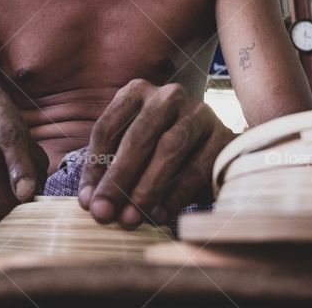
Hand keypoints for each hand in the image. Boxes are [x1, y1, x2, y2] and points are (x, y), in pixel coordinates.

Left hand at [77, 79, 233, 228]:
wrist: (211, 148)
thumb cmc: (158, 151)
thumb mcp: (130, 151)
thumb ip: (109, 170)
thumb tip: (91, 202)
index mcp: (136, 92)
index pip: (107, 127)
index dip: (94, 166)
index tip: (88, 202)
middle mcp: (168, 95)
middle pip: (139, 136)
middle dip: (119, 178)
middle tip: (105, 213)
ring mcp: (199, 112)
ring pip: (170, 148)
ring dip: (147, 188)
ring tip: (131, 219)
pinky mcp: (223, 135)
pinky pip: (197, 167)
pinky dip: (175, 196)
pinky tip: (159, 215)